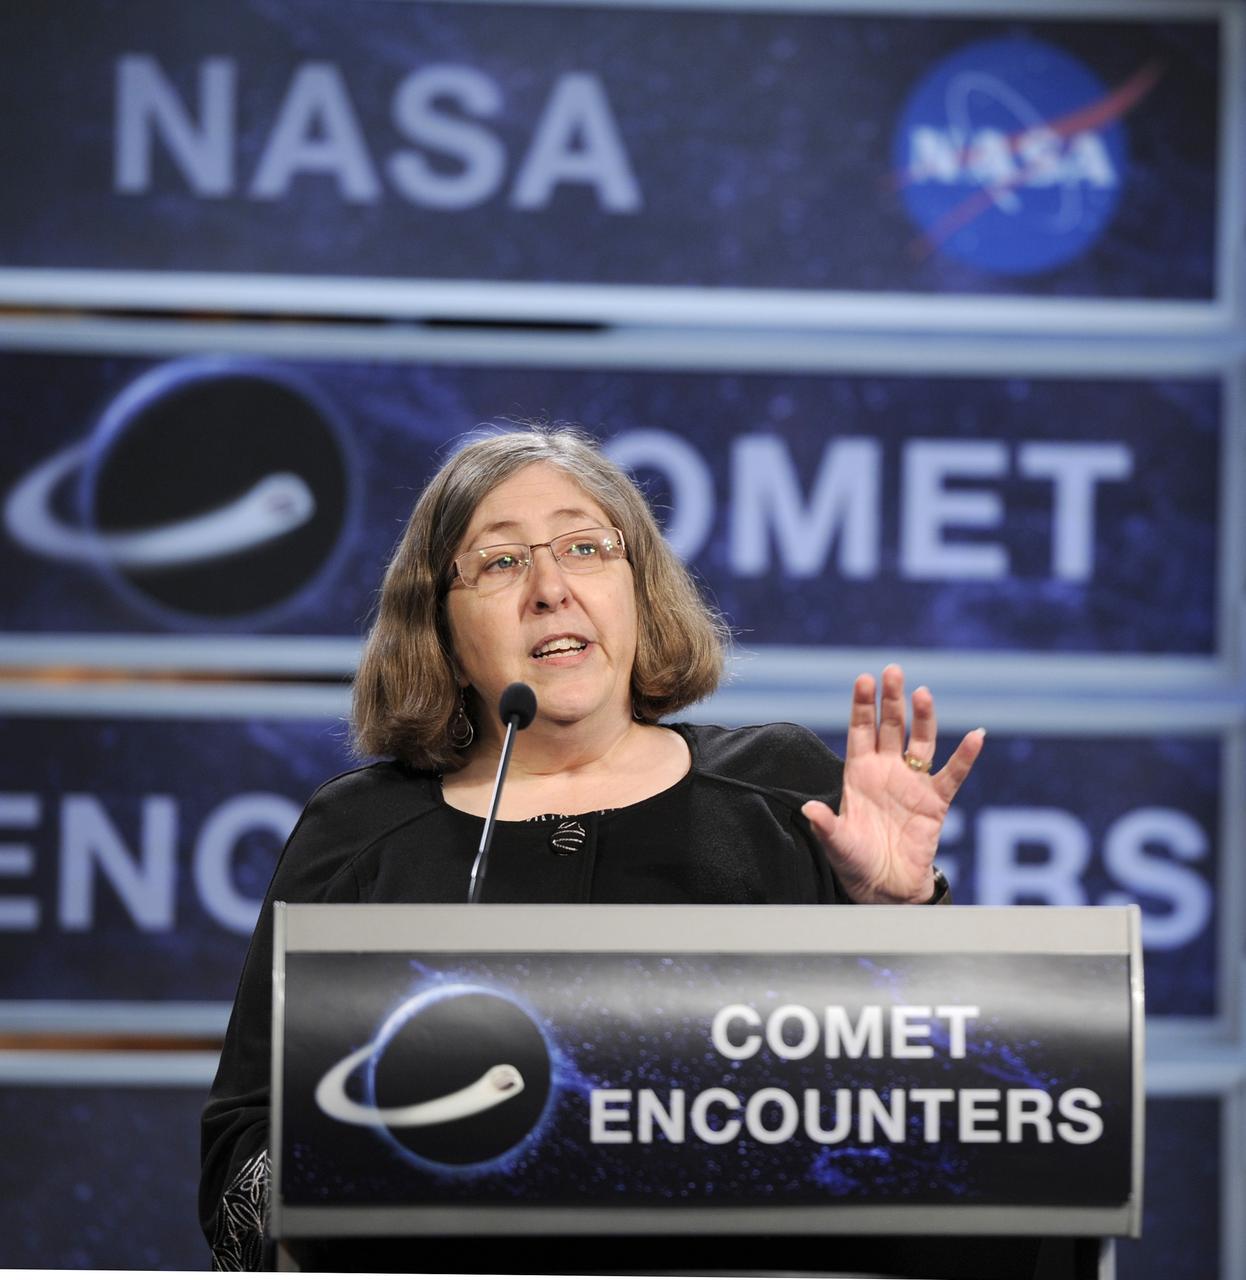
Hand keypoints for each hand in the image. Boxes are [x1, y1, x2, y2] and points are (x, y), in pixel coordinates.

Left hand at [801, 664, 983, 903]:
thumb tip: (809, 809)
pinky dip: (965, 756)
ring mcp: (912, 783)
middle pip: (890, 727)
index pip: (860, 730)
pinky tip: (976, 735)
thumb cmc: (855, 861)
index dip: (862, 705)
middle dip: (891, 700)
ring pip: (920, 742)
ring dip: (923, 718)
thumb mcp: (837, 843)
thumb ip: (826, 826)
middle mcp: (886, 771)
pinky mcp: (936, 801)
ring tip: (922, 693)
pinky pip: (953, 774)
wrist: (885, 887)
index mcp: (859, 773)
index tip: (864, 679)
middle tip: (893, 670)